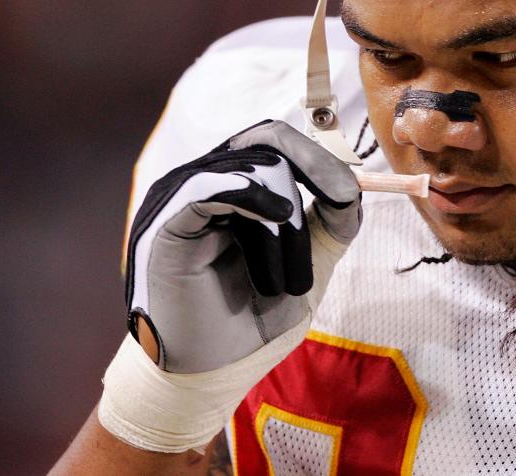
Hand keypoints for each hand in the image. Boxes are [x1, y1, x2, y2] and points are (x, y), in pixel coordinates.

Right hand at [125, 119, 361, 372]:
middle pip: (267, 147)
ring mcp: (178, 199)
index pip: (273, 140)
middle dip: (301, 207)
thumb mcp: (312, 260)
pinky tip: (277, 218)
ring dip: (283, 229)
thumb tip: (352, 180)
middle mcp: (200, 183)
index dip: (315, 158)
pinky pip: (209, 185)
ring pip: (251, 169)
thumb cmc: (254, 319)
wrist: (213, 375)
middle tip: (301, 276)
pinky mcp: (163, 224)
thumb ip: (333, 217)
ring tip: (280, 285)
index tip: (346, 193)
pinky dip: (252, 196)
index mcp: (230, 186)